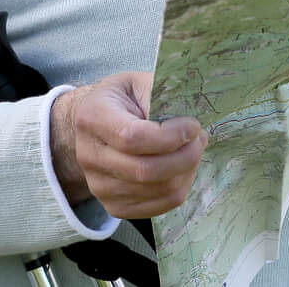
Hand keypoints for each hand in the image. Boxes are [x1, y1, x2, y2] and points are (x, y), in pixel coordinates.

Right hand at [50, 71, 204, 218]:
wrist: (97, 124)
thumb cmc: (124, 99)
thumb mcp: (139, 82)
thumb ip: (162, 95)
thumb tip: (189, 121)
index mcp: (92, 117)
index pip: (132, 138)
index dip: (169, 136)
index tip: (193, 125)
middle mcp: (89, 156)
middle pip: (146, 171)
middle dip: (185, 155)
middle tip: (200, 138)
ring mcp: (99, 186)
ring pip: (158, 191)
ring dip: (186, 170)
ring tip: (192, 149)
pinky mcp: (114, 206)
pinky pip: (160, 206)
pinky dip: (180, 187)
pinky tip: (181, 167)